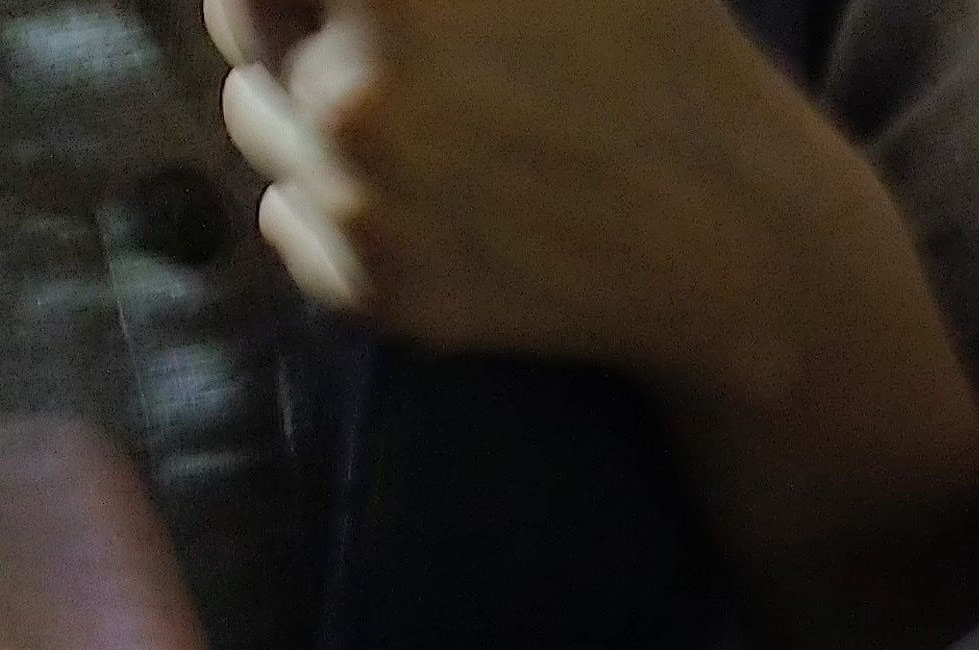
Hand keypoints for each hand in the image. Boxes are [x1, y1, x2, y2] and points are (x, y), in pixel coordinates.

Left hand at [208, 0, 834, 401]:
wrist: (739, 244)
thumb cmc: (662, 58)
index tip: (357, 1)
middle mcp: (353, 89)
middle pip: (239, 23)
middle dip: (305, 23)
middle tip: (411, 52)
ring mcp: (362, 201)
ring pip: (259, 125)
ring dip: (310, 114)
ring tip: (427, 124)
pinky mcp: (382, 292)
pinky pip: (289, 224)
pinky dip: (331, 206)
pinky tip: (426, 196)